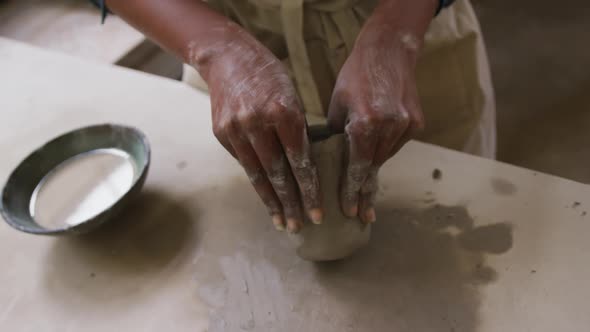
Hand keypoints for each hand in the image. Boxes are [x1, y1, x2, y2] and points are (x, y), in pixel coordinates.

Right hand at [197, 25, 321, 232]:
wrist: (227, 57)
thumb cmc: (269, 75)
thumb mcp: (292, 95)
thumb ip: (297, 129)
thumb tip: (305, 165)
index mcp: (283, 111)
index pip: (299, 161)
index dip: (309, 189)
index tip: (317, 212)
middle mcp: (257, 123)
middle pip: (277, 174)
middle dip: (290, 203)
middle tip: (299, 226)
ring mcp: (235, 129)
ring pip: (256, 175)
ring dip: (270, 202)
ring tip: (281, 222)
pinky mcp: (221, 133)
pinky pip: (243, 163)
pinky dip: (257, 180)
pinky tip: (266, 196)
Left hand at [328, 30, 424, 223]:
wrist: (389, 51)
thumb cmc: (355, 76)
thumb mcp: (337, 106)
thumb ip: (337, 136)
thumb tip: (331, 163)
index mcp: (365, 124)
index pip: (357, 168)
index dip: (352, 191)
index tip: (349, 211)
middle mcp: (389, 127)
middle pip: (374, 168)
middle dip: (365, 192)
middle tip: (363, 216)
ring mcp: (406, 126)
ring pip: (385, 157)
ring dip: (373, 168)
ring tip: (364, 188)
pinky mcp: (418, 123)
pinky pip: (396, 145)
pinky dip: (384, 149)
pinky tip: (376, 149)